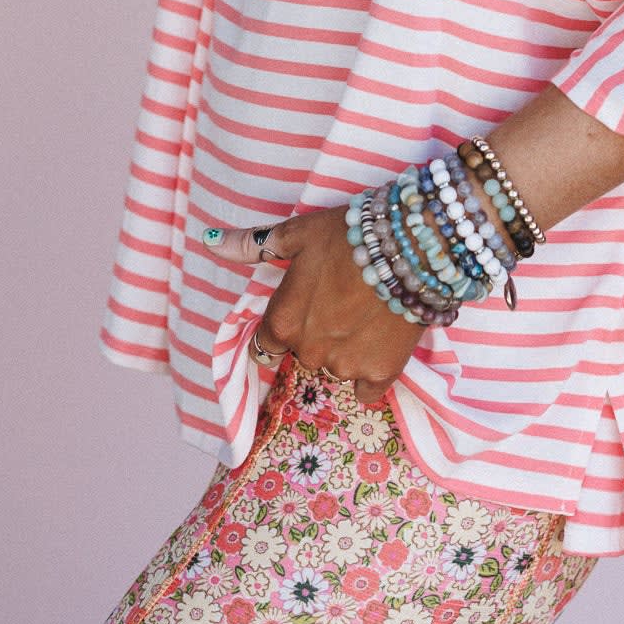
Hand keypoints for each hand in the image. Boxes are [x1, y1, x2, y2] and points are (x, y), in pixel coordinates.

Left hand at [204, 206, 426, 408]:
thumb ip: (253, 246)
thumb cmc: (347, 236)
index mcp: (283, 323)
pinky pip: (365, 389)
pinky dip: (370, 371)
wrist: (411, 248)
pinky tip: (380, 341)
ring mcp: (345, 367)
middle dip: (316, 333)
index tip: (302, 310)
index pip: (264, 345)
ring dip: (344, 348)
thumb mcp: (297, 234)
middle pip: (302, 353)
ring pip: (334, 367)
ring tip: (366, 312)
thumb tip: (212, 241)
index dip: (282, 326)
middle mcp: (308, 352)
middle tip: (340, 301)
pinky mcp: (380, 374)